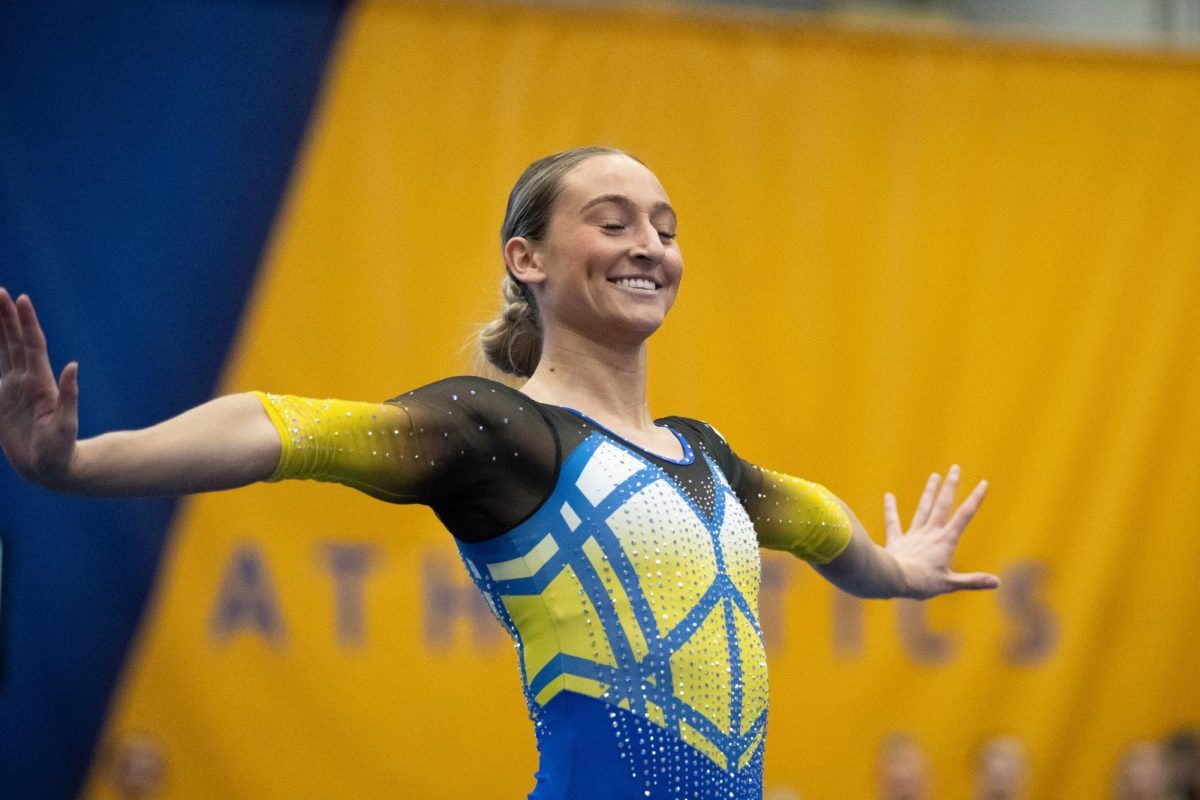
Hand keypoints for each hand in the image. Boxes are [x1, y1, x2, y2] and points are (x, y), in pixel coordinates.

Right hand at [0, 289, 79, 487]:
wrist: (53, 467)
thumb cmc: (62, 449)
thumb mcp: (66, 425)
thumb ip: (70, 396)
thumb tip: (74, 366)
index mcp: (40, 382)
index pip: (31, 345)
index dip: (26, 322)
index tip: (20, 298)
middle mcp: (27, 380)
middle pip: (15, 342)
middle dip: (7, 317)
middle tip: (0, 291)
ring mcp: (14, 389)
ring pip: (3, 352)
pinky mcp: (2, 402)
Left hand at [883, 465, 997, 599]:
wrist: (893, 580)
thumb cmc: (923, 584)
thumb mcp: (951, 584)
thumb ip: (973, 581)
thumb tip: (996, 582)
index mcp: (945, 541)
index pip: (964, 516)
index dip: (975, 499)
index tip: (983, 483)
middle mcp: (930, 533)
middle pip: (942, 505)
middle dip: (950, 486)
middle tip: (955, 468)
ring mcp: (913, 535)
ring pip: (923, 509)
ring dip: (929, 492)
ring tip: (934, 475)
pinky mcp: (897, 540)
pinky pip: (893, 522)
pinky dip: (891, 509)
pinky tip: (888, 495)